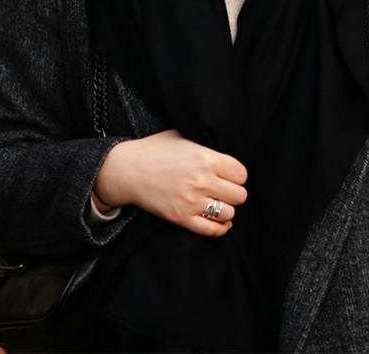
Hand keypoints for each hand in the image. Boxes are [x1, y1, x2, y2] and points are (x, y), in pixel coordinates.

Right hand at [94, 130, 247, 237]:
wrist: (127, 170)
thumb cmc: (154, 150)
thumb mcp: (182, 138)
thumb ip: (205, 147)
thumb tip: (223, 156)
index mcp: (206, 158)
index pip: (241, 174)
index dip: (237, 175)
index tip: (229, 176)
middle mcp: (202, 181)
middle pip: (239, 195)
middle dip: (234, 193)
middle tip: (224, 190)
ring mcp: (192, 201)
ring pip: (228, 213)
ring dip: (225, 209)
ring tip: (218, 203)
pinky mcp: (182, 218)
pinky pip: (212, 230)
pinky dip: (220, 227)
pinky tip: (220, 221)